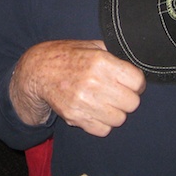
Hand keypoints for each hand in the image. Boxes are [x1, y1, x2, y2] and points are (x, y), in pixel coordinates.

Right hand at [10, 39, 145, 136]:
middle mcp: (93, 82)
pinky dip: (102, 123)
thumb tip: (134, 63)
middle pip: (132, 103)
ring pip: (119, 119)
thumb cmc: (66, 56)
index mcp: (100, 61)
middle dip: (127, 98)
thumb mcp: (90, 46)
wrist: (37, 71)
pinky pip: (103, 130)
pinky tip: (94, 111)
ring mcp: (84, 102)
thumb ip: (112, 54)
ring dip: (115, 112)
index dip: (136, 82)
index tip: (130, 82)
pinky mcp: (75, 117)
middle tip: (117, 93)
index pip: (137, 81)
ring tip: (104, 102)